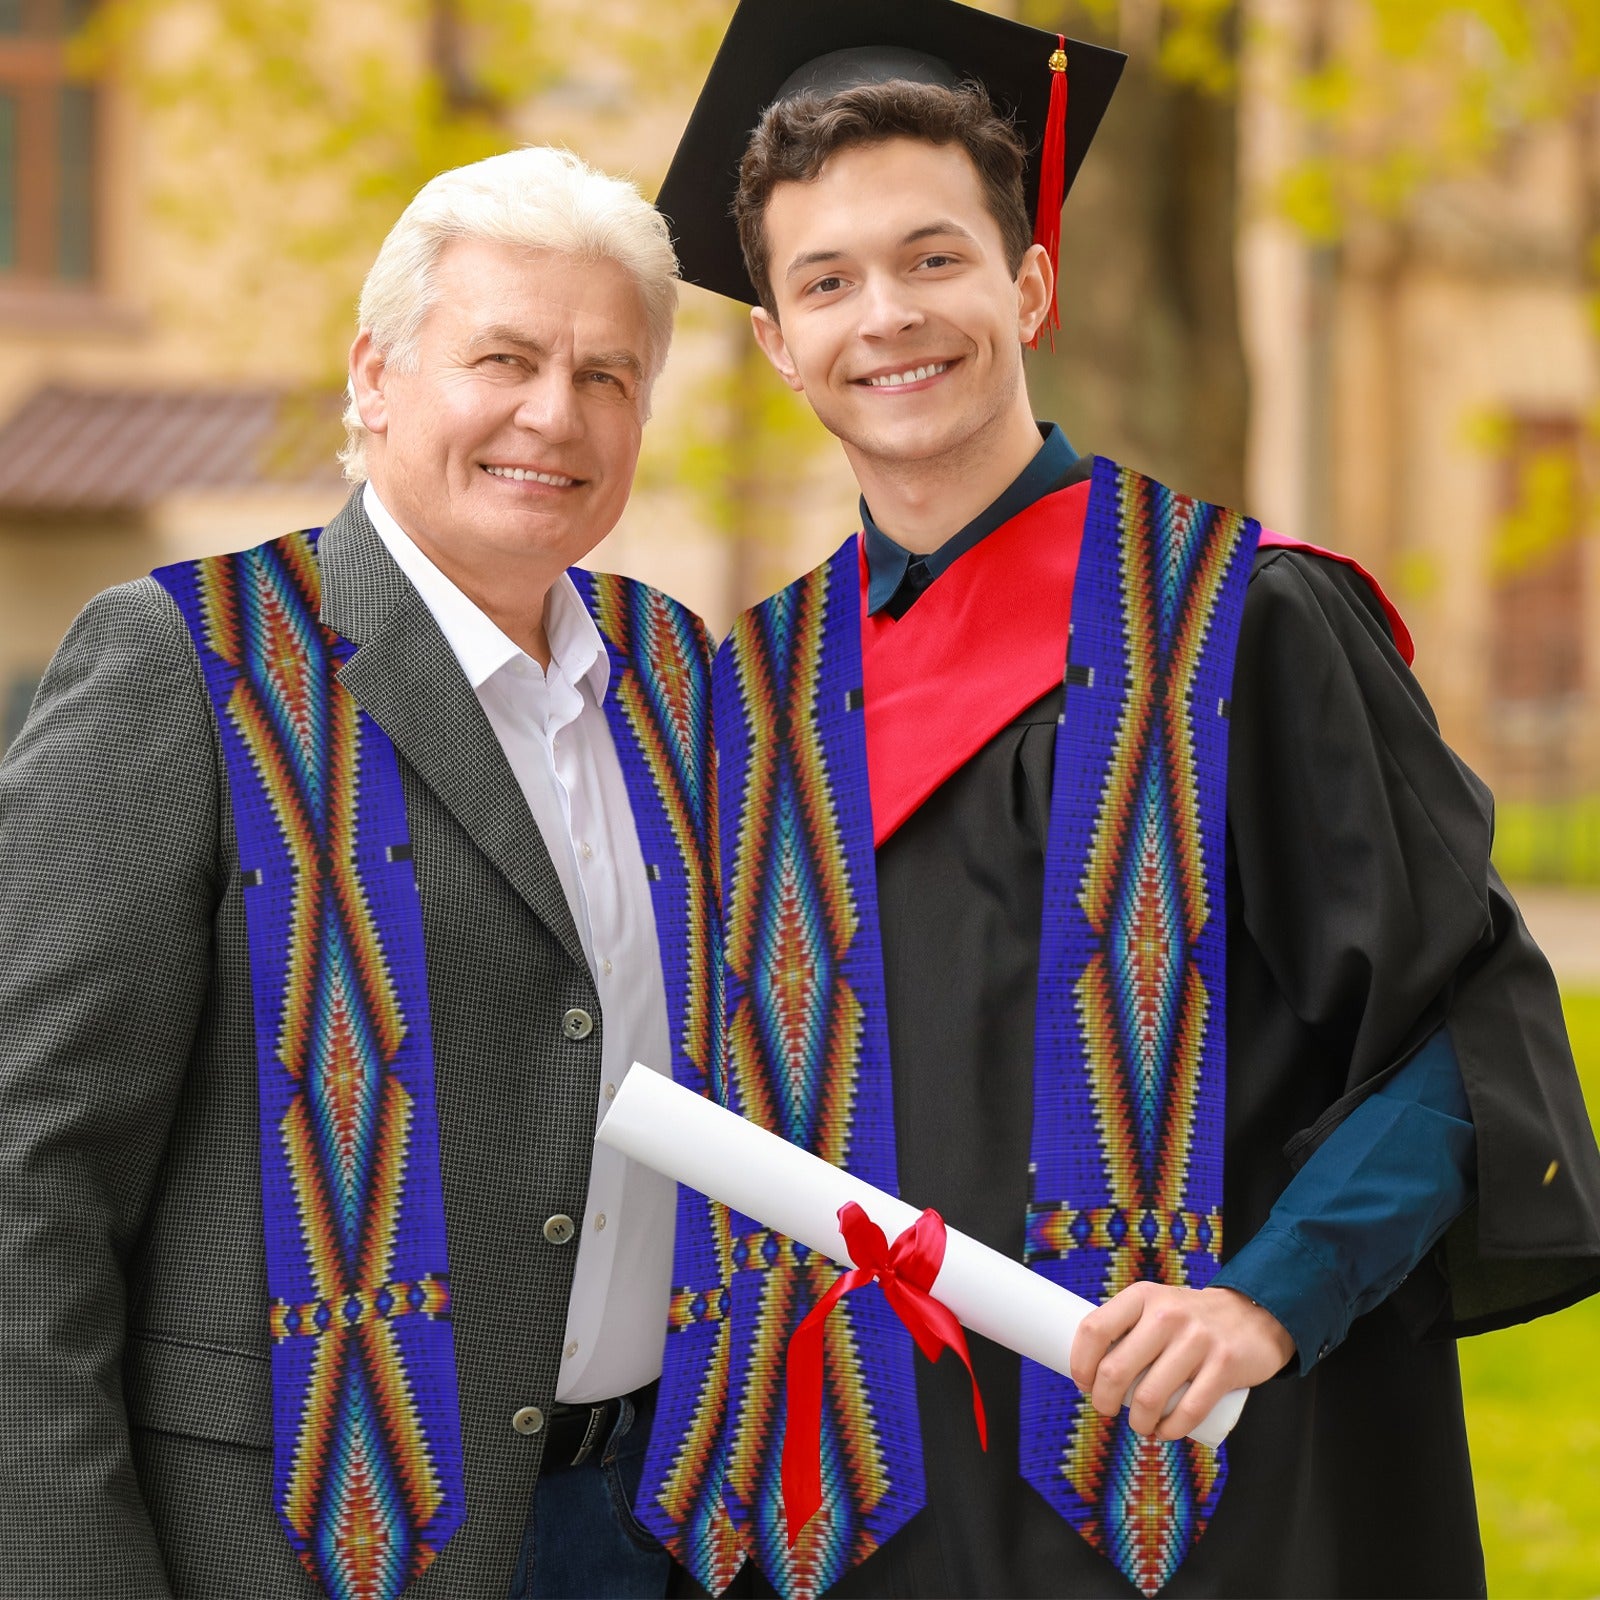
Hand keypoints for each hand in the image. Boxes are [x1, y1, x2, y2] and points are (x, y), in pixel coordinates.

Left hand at [1068, 1282, 1295, 1441]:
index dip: (1080, 1363)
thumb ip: (1127, 1326)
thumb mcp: (1156, 1305)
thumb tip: (1089, 1366)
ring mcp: (1197, 1339)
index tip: (1083, 1383)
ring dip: (1137, 1423)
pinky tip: (1163, 1432)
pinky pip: (1188, 1412)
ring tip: (1139, 1424)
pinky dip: (1169, 1431)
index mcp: (1142, 1296)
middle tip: (1106, 1409)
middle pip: (1115, 1370)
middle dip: (1103, 1401)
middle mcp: (1166, 1313)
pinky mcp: (1224, 1366)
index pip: (1094, 1329)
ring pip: (1149, 1397)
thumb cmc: (1190, 1319)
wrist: (1253, 1315)